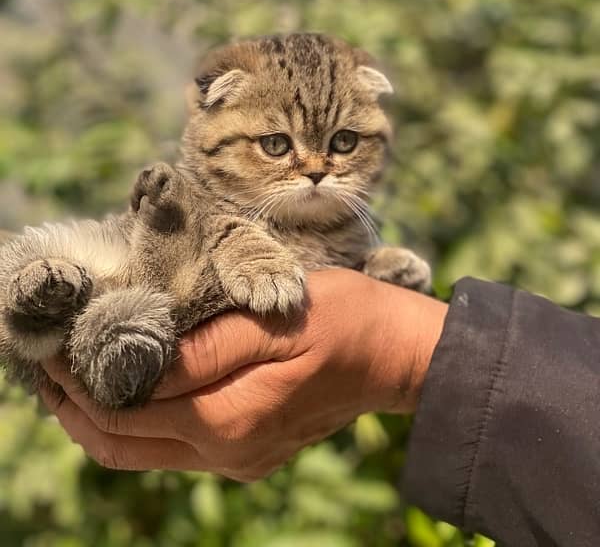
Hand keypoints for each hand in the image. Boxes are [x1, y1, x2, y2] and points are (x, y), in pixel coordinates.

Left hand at [41, 268, 446, 479]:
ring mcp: (237, 458)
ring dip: (103, 419)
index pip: (126, 412)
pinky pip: (175, 447)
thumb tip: (134, 366)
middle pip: (123, 446)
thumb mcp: (267, 322)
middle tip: (49, 366)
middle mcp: (225, 452)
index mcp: (226, 420)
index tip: (53, 348)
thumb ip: (200, 352)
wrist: (393, 354)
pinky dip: (140, 423)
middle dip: (76, 409)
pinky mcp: (247, 450)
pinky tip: (132, 390)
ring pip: (145, 453)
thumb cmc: (338, 320)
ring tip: (76, 379)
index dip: (80, 382)